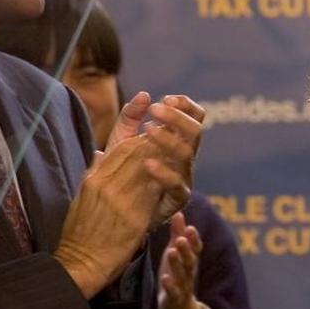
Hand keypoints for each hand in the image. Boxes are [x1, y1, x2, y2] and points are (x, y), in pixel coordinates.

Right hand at [54, 133, 163, 297]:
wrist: (80, 264)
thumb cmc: (80, 234)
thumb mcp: (82, 198)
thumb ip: (94, 173)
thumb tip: (100, 152)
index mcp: (93, 180)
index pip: (119, 149)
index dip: (140, 139)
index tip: (155, 135)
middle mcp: (104, 184)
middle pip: (135, 153)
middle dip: (156, 142)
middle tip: (174, 136)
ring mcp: (119, 199)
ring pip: (146, 166)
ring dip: (164, 156)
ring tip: (177, 151)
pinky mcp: (134, 216)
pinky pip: (154, 190)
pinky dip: (166, 179)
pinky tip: (177, 174)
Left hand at [105, 92, 205, 227]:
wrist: (114, 213)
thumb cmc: (120, 175)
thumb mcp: (120, 142)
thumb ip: (130, 119)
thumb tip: (144, 95)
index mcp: (176, 141)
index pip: (194, 117)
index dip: (186, 105)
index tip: (167, 98)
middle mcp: (184, 158)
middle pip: (195, 131)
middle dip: (178, 117)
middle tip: (157, 108)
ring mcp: (183, 177)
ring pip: (188, 153)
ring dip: (170, 138)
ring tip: (148, 129)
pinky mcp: (177, 199)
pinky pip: (177, 184)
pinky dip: (164, 172)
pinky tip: (147, 163)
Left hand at [158, 212, 204, 308]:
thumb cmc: (176, 278)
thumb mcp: (176, 256)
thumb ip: (178, 235)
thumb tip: (178, 213)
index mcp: (190, 262)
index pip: (196, 250)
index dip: (194, 239)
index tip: (190, 228)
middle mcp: (189, 274)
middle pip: (190, 261)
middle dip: (187, 249)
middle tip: (182, 238)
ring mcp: (183, 287)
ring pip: (182, 275)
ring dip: (178, 263)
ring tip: (171, 251)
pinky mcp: (175, 300)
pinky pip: (174, 293)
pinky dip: (170, 285)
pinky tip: (165, 278)